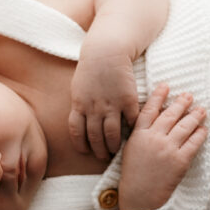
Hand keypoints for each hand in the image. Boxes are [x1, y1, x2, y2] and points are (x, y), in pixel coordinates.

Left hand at [70, 41, 139, 158]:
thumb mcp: (78, 88)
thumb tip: (81, 123)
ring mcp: (111, 105)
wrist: (107, 52)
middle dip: (99, 151)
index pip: (77, 133)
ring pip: (112, 134)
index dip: (81, 146)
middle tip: (103, 157)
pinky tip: (132, 134)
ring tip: (116, 151)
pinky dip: (131, 129)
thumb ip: (80, 106)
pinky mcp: (128, 100)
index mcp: (79, 105)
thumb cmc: (91, 69)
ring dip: (114, 146)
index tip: (86, 152)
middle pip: (95, 137)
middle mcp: (94, 108)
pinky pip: (130, 121)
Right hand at [118, 85, 206, 209]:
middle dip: (181, 103)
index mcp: (138, 135)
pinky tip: (204, 129)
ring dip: (195, 115)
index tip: (166, 85)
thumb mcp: (131, 150)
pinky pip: (193, 143)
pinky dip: (200, 134)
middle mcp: (153, 138)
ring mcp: (167, 149)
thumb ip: (141, 134)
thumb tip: (155, 120)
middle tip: (189, 96)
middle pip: (170, 115)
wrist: (139, 198)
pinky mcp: (180, 161)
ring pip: (185, 126)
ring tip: (201, 110)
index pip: (149, 110)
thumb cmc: (133, 175)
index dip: (158, 96)